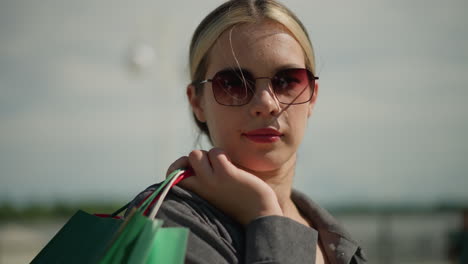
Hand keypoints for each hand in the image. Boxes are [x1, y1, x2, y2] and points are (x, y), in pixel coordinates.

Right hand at [166, 148, 282, 224]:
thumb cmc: (237, 203)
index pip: (172, 176)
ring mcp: (211, 180)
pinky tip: (231, 166)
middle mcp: (200, 187)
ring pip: (196, 154)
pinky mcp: (225, 174)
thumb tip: (195, 159)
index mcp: (196, 194)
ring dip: (210, 155)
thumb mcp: (213, 194)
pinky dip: (222, 154)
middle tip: (211, 165)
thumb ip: (203, 181)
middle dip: (196, 158)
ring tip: (221, 165)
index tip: (190, 168)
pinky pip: (215, 152)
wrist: (259, 215)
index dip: (178, 167)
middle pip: (184, 161)